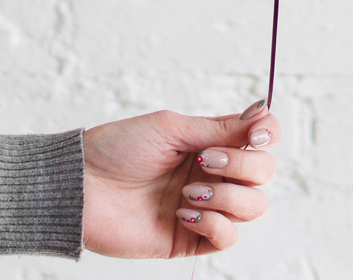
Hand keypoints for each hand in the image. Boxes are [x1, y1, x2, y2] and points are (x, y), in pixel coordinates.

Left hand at [82, 101, 279, 258]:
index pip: (261, 139)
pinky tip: (183, 212)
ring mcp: (205, 207)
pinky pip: (227, 238)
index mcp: (211, 143)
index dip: (270, 134)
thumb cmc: (120, 148)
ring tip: (187, 190)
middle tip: (204, 161)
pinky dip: (213, 223)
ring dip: (226, 196)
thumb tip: (262, 113)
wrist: (83, 187)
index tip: (258, 134)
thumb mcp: (172, 128)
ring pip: (252, 207)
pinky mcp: (191, 240)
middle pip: (263, 174)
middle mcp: (215, 175)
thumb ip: (219, 128)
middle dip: (241, 166)